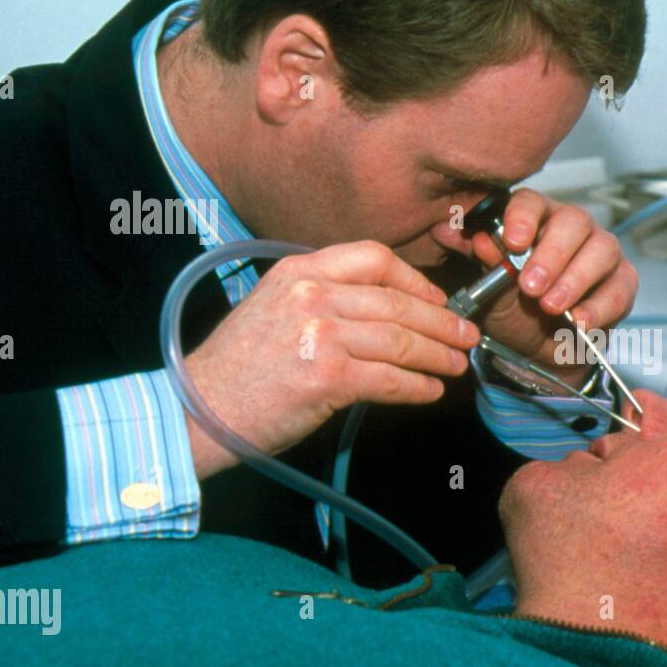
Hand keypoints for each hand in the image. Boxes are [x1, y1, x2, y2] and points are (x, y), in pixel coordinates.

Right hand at [181, 240, 479, 477]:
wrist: (200, 408)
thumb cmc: (240, 367)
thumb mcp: (275, 307)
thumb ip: (324, 297)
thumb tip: (385, 310)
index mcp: (300, 271)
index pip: (375, 258)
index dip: (416, 281)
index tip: (438, 301)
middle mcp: (312, 295)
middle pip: (397, 302)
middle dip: (441, 323)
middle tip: (466, 336)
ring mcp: (320, 334)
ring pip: (401, 341)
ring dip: (438, 356)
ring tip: (456, 365)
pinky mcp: (327, 377)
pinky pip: (390, 379)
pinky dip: (418, 387)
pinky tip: (430, 392)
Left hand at [433, 189, 638, 383]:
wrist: (538, 349)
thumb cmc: (513, 308)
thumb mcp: (488, 290)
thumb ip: (477, 260)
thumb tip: (448, 230)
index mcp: (535, 219)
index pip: (531, 203)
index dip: (523, 218)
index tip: (512, 242)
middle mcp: (572, 228)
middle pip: (573, 221)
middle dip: (552, 254)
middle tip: (530, 286)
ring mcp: (602, 251)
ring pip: (602, 250)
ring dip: (575, 280)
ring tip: (551, 306)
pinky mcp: (623, 281)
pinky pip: (619, 288)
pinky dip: (599, 308)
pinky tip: (578, 323)